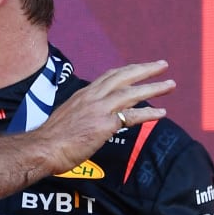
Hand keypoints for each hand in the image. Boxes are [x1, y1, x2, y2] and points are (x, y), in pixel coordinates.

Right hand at [36, 60, 174, 173]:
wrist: (42, 148)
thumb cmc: (51, 139)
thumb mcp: (67, 117)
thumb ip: (81, 113)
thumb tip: (89, 120)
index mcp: (82, 94)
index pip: (108, 77)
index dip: (127, 71)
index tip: (139, 68)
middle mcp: (92, 97)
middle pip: (123, 76)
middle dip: (145, 70)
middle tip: (162, 66)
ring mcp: (98, 109)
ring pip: (131, 93)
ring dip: (153, 87)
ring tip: (170, 85)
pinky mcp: (104, 124)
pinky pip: (131, 116)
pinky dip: (148, 113)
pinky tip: (161, 113)